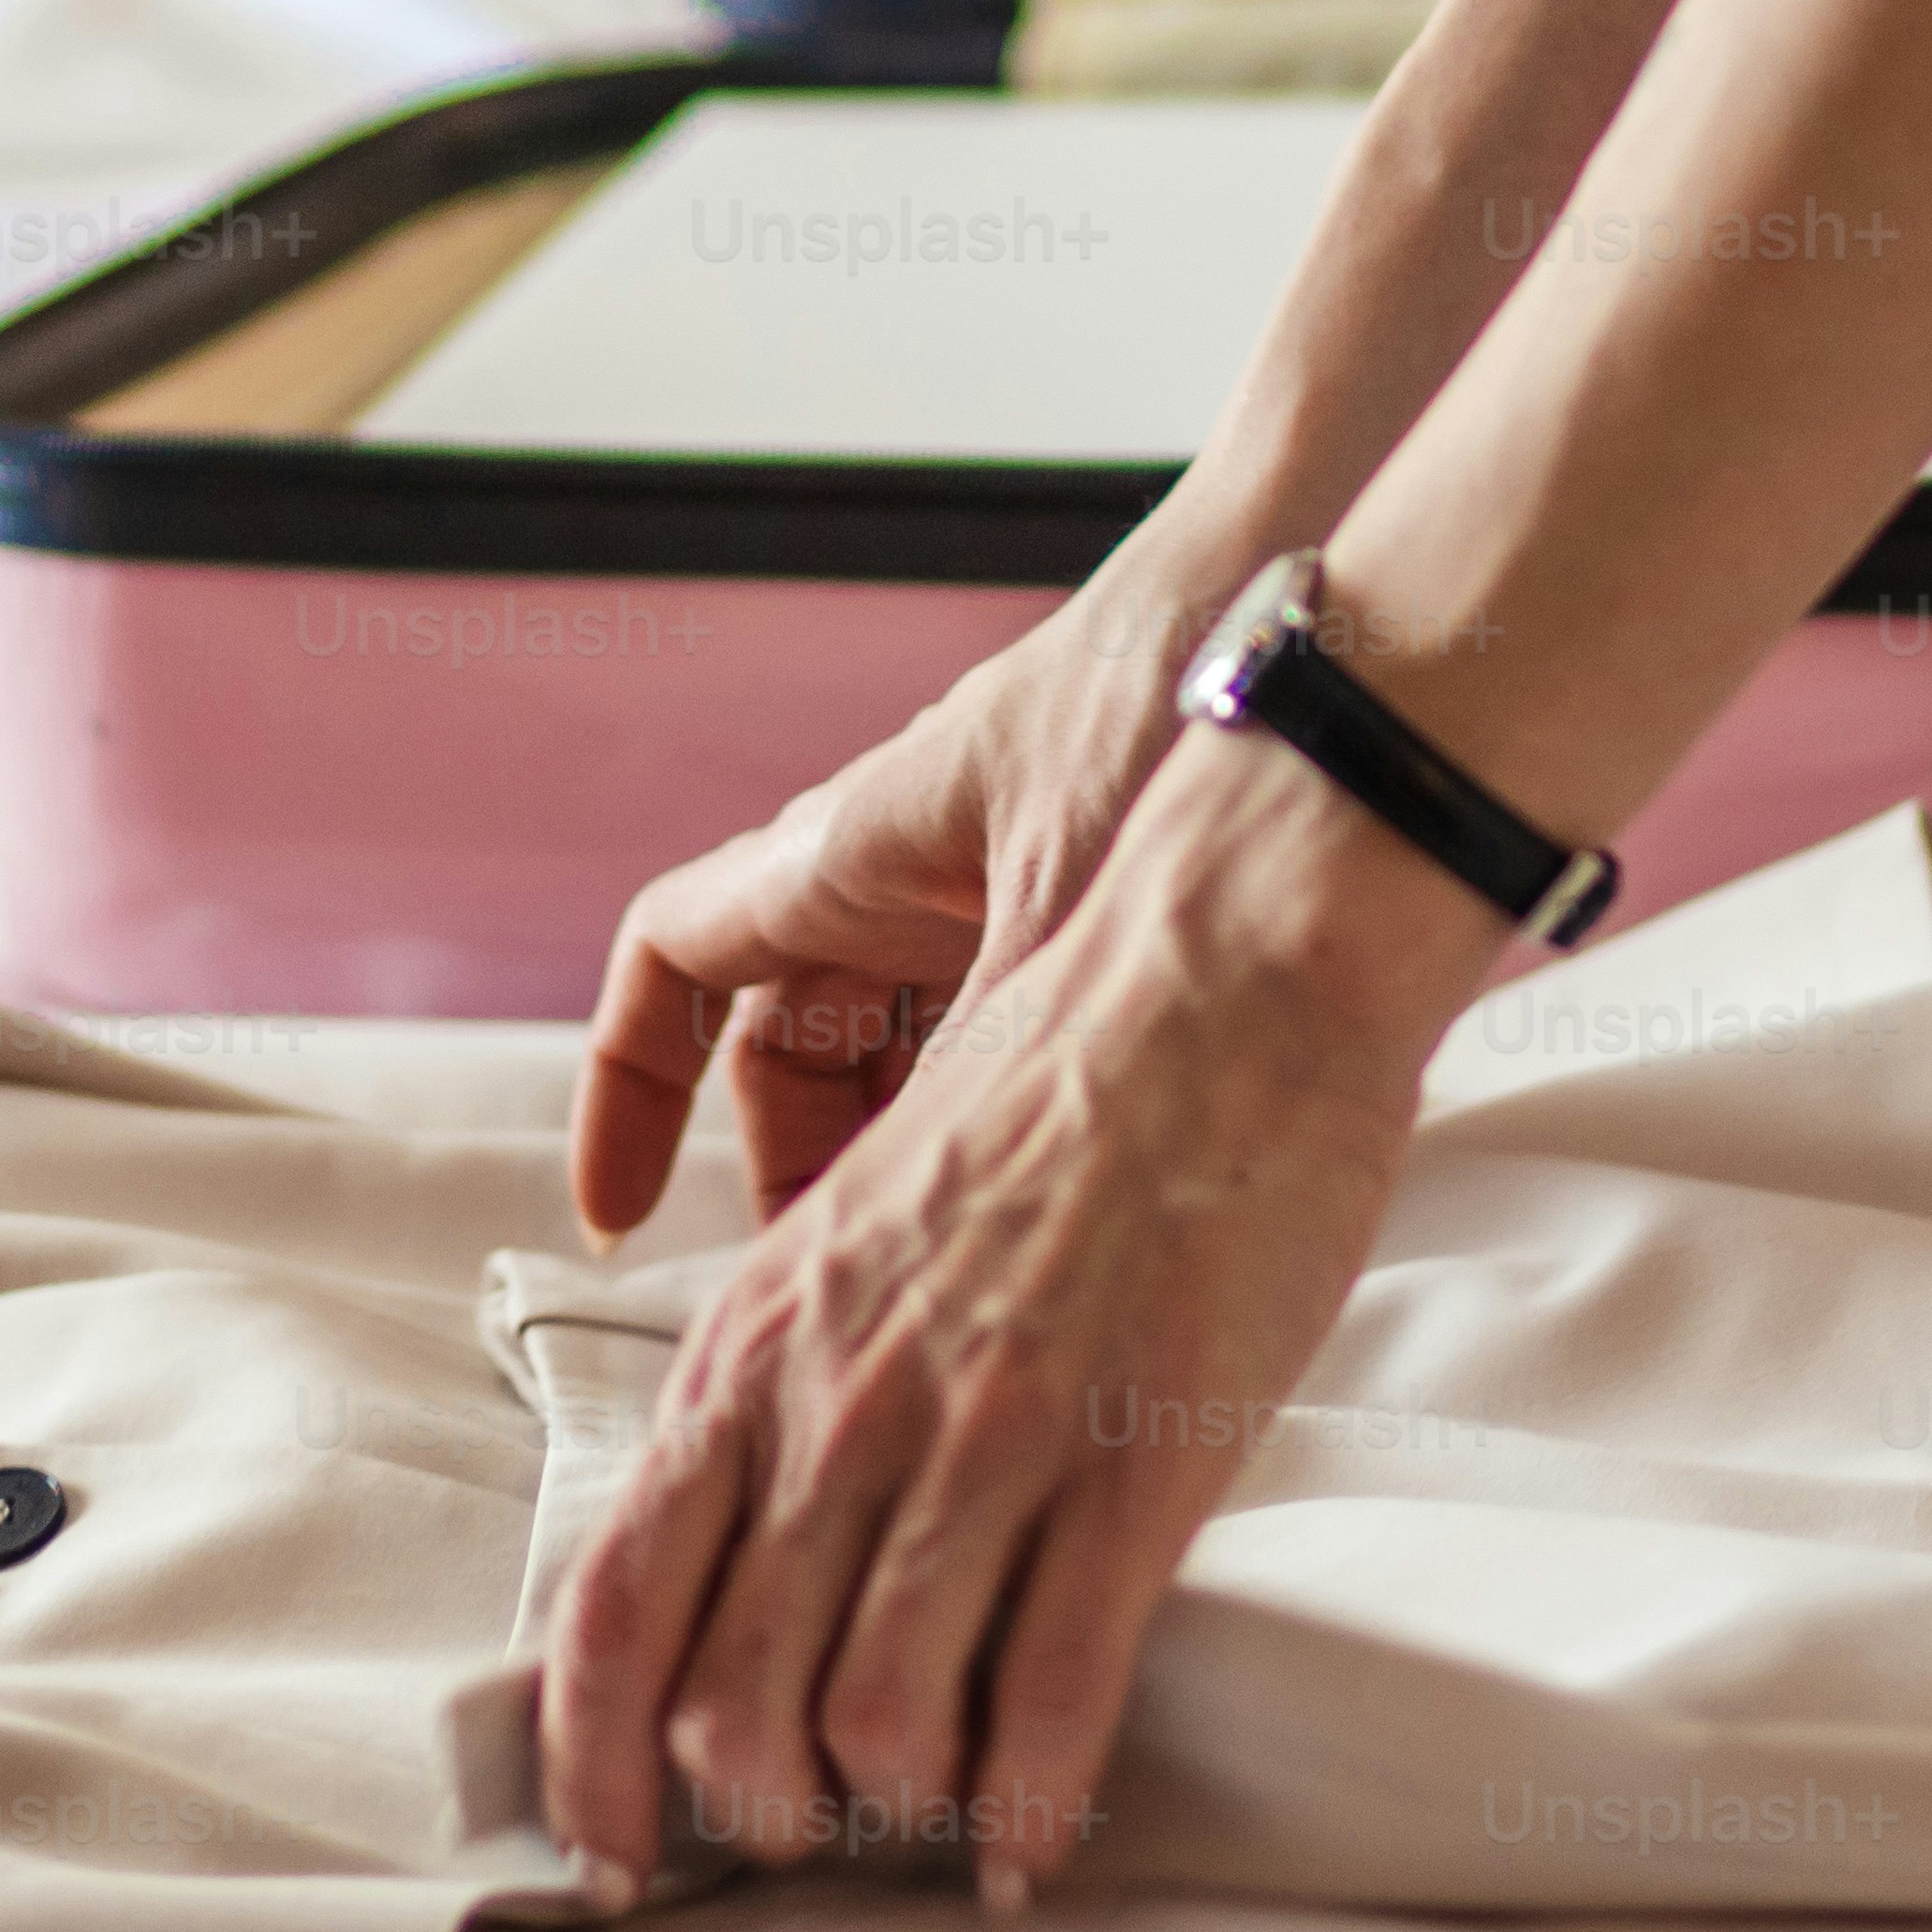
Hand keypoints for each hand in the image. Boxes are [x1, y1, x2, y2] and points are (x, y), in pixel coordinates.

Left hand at [536, 735, 1491, 1908]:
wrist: (1214, 977)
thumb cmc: (1051, 1096)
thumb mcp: (858, 1227)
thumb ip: (795, 1371)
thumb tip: (757, 1537)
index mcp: (753, 1343)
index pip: (611, 1605)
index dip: (591, 1760)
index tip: (613, 1844)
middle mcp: (836, 1407)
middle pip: (725, 1700)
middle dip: (757, 1812)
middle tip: (810, 1840)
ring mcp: (981, 1443)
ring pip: (871, 1722)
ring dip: (894, 1815)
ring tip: (934, 1824)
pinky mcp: (1127, 1468)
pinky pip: (1047, 1698)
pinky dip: (1030, 1807)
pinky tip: (1038, 1843)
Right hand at [570, 545, 1231, 1239]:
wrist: (1314, 640)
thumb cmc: (1167, 702)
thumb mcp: (1060, 920)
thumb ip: (984, 1073)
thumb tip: (922, 1232)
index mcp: (851, 855)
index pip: (674, 963)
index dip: (625, 1087)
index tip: (618, 1212)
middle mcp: (905, 876)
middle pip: (791, 1049)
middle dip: (799, 1170)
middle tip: (840, 1291)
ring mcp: (996, 899)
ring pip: (900, 1059)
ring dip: (905, 1159)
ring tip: (946, 1270)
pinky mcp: (1087, 918)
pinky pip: (1003, 1044)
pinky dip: (1001, 1125)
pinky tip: (1054, 1199)